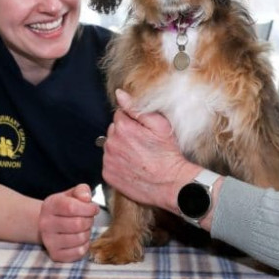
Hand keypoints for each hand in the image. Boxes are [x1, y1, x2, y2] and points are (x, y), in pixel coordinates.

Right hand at [37, 184, 99, 261]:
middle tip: (88, 218)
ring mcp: (48, 241)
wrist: (50, 225)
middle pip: (78, 224)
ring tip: (83, 228)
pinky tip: (80, 239)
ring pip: (80, 238)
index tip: (94, 208)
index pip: (71, 207)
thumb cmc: (65, 208)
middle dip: (89, 220)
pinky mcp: (55, 255)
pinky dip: (85, 245)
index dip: (88, 208)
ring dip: (87, 233)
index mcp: (49, 205)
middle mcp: (45, 224)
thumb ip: (82, 191)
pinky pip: (79, 252)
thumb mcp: (72, 194)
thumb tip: (86, 198)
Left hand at [101, 89, 198, 211]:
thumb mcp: (159, 125)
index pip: (119, 115)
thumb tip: (120, 94)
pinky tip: (132, 166)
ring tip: (138, 156)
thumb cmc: (167, 154)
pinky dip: (117, 163)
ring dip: (120, 148)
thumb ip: (136, 107)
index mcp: (122, 127)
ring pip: (111, 146)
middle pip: (114, 130)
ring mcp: (108, 160)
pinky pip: (109, 163)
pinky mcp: (108, 174)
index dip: (132, 121)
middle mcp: (111, 143)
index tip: (142, 131)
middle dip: (125, 134)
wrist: (170, 183)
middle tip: (142, 144)